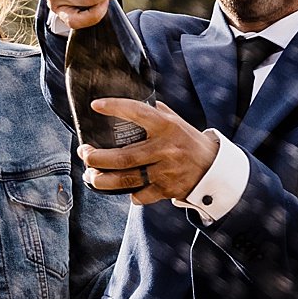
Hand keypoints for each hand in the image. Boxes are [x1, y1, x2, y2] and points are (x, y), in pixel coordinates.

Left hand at [82, 100, 220, 204]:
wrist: (213, 168)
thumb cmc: (188, 141)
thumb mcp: (176, 121)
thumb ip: (156, 113)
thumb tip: (131, 102)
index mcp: (166, 126)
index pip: (137, 112)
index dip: (115, 108)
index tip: (95, 106)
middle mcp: (165, 148)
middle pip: (123, 157)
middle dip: (97, 158)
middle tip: (84, 153)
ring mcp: (166, 171)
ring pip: (126, 179)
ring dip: (102, 180)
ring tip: (90, 176)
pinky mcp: (167, 190)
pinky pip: (141, 195)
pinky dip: (130, 194)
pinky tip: (121, 190)